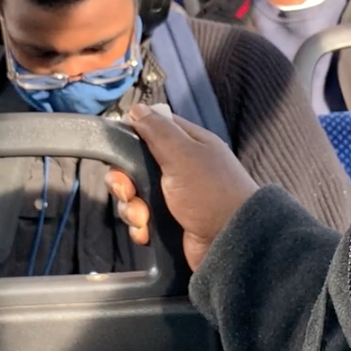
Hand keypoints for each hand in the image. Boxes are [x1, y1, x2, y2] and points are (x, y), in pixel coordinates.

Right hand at [107, 103, 258, 271]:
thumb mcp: (184, 155)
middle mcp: (180, 168)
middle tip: (129, 191)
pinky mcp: (169, 222)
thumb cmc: (210, 193)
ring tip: (143, 218)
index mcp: (188, 144)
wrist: (231, 242)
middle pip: (136, 166)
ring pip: (135, 195)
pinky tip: (146, 233)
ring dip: (132, 208)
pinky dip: (140, 227)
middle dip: (125, 182)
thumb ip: (158, 131)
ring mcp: (173, 197)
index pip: (153, 129)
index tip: (119, 151)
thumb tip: (137, 108)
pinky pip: (141, 220)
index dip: (131, 138)